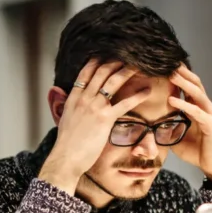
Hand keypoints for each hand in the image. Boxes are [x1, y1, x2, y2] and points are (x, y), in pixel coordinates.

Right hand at [39, 60, 151, 194]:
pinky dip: (138, 95)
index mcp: (73, 98)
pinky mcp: (105, 119)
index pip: (85, 72)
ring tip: (140, 65)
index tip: (106, 54)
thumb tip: (68, 102)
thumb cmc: (66, 144)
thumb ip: (68, 107)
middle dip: (115, 61)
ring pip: (113, 82)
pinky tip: (147, 91)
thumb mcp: (64, 120)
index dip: (97, 61)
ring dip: (127, 71)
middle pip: (101, 72)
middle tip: (128, 55)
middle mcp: (84, 98)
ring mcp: (95, 107)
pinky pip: (125, 103)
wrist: (65, 157)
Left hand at [168, 65, 211, 181]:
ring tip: (171, 75)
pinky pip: (196, 112)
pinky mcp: (210, 125)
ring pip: (197, 94)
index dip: (178, 77)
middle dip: (182, 73)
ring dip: (184, 83)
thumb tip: (148, 125)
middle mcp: (205, 108)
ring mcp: (209, 115)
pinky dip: (184, 105)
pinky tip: (172, 100)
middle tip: (168, 62)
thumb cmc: (197, 151)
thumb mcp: (176, 137)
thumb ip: (166, 128)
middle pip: (195, 84)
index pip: (188, 87)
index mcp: (197, 108)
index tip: (164, 66)